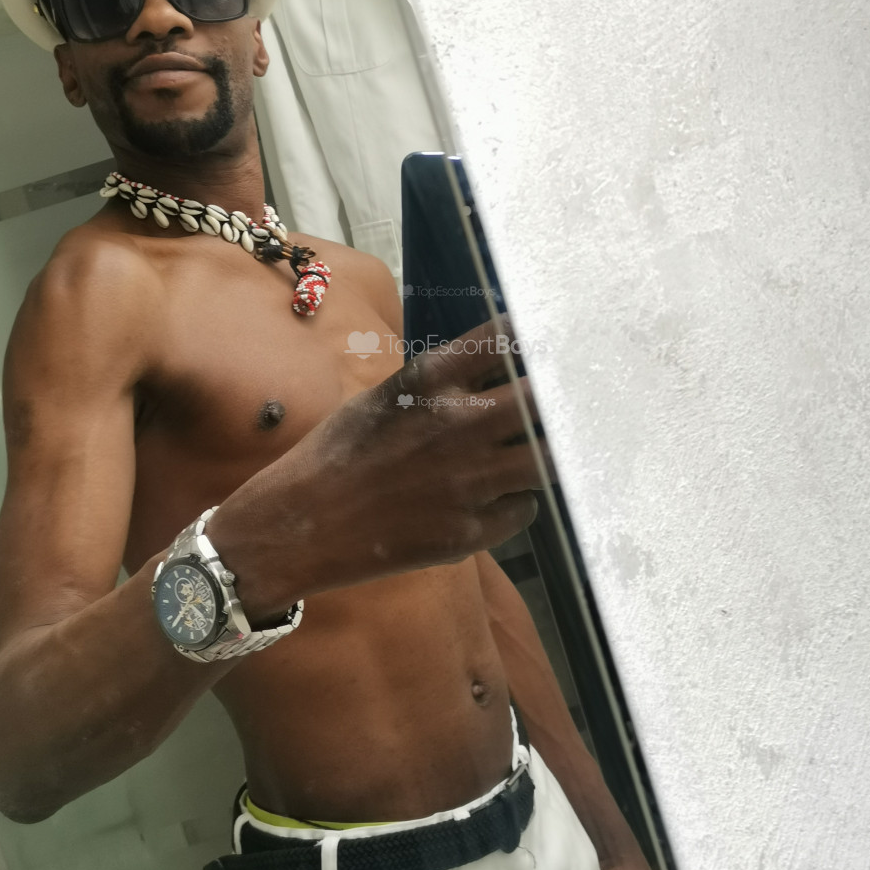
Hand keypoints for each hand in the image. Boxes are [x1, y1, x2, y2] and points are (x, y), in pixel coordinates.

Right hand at [211, 319, 551, 612]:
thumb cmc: (339, 451)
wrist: (301, 523)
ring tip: (533, 455)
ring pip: (549, 460)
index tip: (554, 345)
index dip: (538, 339)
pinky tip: (491, 500)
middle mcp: (460, 423)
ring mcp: (471, 480)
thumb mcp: (387, 396)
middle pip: (545, 399)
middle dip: (560, 398)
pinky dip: (516, 502)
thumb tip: (502, 370)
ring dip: (546, 455)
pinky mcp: (472, 530)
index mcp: (433, 379)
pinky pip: (524, 509)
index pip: (509, 339)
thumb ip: (445, 383)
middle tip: (568, 403)